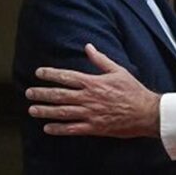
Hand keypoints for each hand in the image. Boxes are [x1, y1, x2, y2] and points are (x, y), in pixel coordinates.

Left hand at [25, 43, 160, 137]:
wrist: (146, 112)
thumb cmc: (133, 90)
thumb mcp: (118, 71)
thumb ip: (100, 60)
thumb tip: (88, 47)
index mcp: (93, 82)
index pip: (66, 76)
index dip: (51, 74)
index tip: (39, 72)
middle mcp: (88, 98)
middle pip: (59, 95)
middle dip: (42, 93)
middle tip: (29, 92)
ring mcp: (90, 114)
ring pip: (62, 112)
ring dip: (45, 111)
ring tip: (32, 109)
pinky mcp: (94, 127)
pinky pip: (72, 129)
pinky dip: (58, 129)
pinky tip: (47, 128)